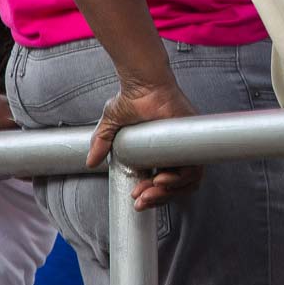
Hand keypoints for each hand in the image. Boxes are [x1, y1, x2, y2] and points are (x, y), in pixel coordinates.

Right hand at [86, 80, 202, 210]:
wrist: (143, 83)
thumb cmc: (133, 99)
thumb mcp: (113, 125)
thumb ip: (103, 142)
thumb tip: (89, 161)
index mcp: (162, 152)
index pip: (165, 182)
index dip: (153, 194)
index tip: (136, 198)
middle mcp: (177, 150)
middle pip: (178, 186)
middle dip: (159, 198)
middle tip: (141, 201)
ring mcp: (186, 145)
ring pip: (187, 181)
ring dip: (167, 192)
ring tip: (148, 192)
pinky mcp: (191, 138)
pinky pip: (194, 167)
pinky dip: (179, 179)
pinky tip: (161, 180)